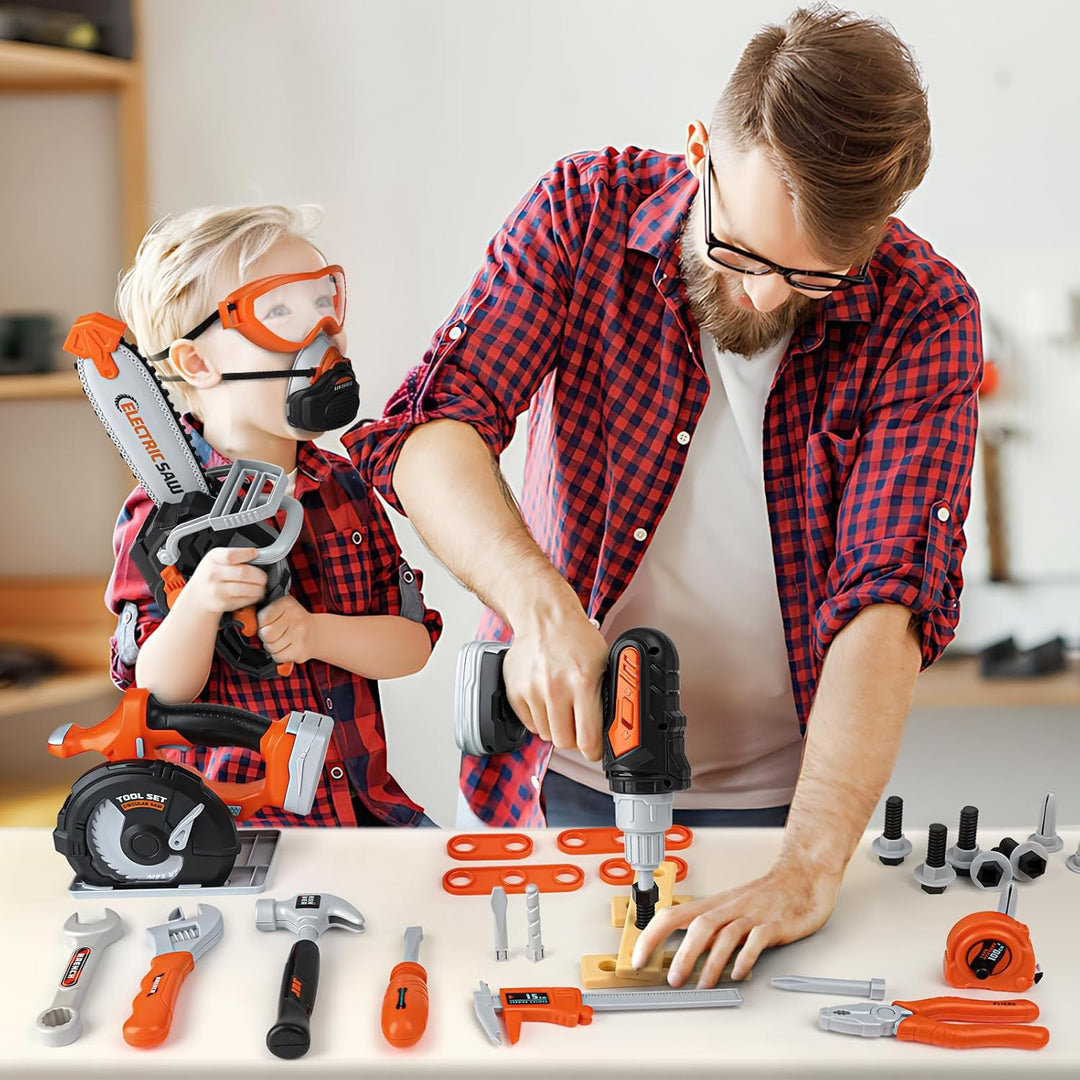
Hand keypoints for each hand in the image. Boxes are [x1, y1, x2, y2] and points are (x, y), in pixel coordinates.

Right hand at [183, 546, 266, 615]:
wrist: (198, 595)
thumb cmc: (211, 574)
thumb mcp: (216, 559)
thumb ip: (234, 555)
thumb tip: (259, 556)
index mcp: (213, 558)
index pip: (230, 555)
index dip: (246, 554)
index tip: (255, 554)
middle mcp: (213, 574)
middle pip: (244, 573)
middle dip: (260, 575)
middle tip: (263, 576)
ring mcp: (217, 590)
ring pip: (247, 588)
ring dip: (259, 588)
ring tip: (261, 586)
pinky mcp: (222, 603)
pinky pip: (245, 600)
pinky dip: (254, 597)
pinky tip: (254, 594)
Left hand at [257, 594, 315, 664]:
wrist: (317, 634)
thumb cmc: (293, 622)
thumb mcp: (281, 610)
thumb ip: (263, 614)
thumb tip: (247, 627)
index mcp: (287, 603)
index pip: (263, 617)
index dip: (262, 624)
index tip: (270, 623)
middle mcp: (295, 616)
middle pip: (265, 634)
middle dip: (266, 637)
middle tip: (275, 634)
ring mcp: (300, 633)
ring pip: (270, 647)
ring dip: (273, 647)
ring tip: (283, 641)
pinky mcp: (301, 649)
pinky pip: (278, 657)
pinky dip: (279, 656)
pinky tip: (287, 649)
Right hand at [501, 606, 608, 759]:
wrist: (544, 618)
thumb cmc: (576, 637)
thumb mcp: (603, 662)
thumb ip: (606, 695)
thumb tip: (614, 725)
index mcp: (582, 681)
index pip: (587, 739)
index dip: (594, 750)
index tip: (595, 750)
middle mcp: (555, 688)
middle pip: (565, 742)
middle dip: (575, 739)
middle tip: (579, 728)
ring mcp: (532, 690)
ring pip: (547, 735)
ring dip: (557, 727)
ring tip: (562, 707)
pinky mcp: (515, 691)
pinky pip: (530, 724)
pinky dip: (539, 719)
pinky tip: (547, 702)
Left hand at [630, 862, 842, 985]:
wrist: (801, 876)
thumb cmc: (766, 895)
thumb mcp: (731, 910)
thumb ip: (711, 931)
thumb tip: (684, 955)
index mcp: (714, 905)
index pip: (674, 915)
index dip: (652, 935)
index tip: (639, 956)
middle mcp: (730, 908)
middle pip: (699, 925)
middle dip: (682, 952)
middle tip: (671, 978)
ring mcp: (752, 915)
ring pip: (725, 933)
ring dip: (711, 960)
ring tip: (701, 984)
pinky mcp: (774, 925)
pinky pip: (757, 940)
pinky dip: (746, 957)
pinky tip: (740, 972)